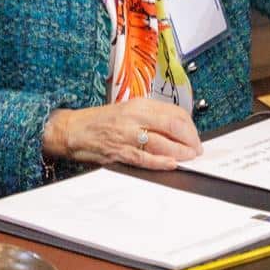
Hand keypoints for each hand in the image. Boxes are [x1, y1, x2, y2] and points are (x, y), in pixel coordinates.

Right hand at [42, 98, 202, 169]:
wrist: (73, 129)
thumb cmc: (100, 120)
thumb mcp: (128, 110)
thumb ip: (151, 117)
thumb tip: (176, 128)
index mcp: (140, 105)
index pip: (174, 113)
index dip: (190, 126)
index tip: (195, 135)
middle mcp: (135, 117)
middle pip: (173, 126)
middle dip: (190, 139)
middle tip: (197, 148)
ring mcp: (127, 135)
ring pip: (162, 143)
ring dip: (181, 152)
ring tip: (190, 157)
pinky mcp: (120, 151)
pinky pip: (145, 158)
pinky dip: (161, 162)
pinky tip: (172, 164)